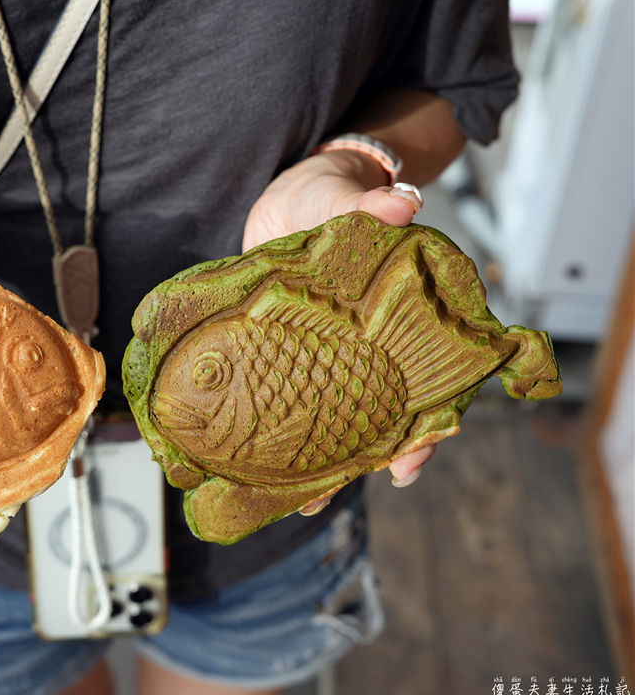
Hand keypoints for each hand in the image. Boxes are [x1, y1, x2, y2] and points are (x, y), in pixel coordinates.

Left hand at [243, 149, 432, 502]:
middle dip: (377, 452)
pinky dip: (282, 428)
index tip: (411, 458)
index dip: (428, 419)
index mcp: (400, 311)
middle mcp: (370, 341)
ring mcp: (329, 352)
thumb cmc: (324, 197)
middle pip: (386, 406)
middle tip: (354, 488)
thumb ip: (367, 205)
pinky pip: (290, 395)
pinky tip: (264, 465)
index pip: (430, 371)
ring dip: (326, 455)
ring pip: (338, 412)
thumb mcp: (340, 197)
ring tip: (306, 496)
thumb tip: (399, 202)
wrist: (286, 200)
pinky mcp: (290, 354)